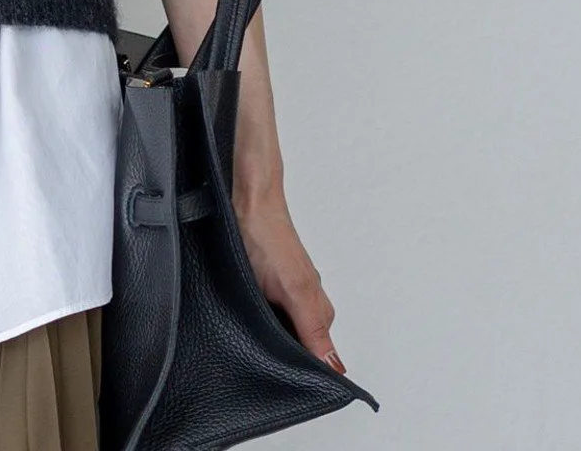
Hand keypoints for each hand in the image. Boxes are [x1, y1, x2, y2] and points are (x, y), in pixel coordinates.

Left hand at [233, 179, 346, 374]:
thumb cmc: (268, 238)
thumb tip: (337, 368)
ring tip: (250, 324)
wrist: (247, 203)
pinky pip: (266, 313)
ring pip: (280, 331)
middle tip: (260, 350)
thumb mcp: (292, 289)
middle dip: (281, 354)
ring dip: (266, 333)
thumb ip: (313, 329)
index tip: (287, 378)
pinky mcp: (267, 285)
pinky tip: (243, 308)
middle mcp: (305, 304)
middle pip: (298, 347)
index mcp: (318, 311)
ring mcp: (285, 294)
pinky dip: (256, 315)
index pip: (319, 357)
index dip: (305, 371)